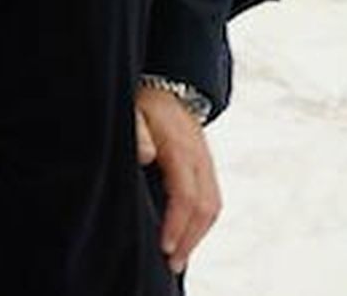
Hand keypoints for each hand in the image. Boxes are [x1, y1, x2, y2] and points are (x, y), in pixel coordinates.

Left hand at [136, 86, 220, 272]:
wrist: (167, 83)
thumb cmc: (143, 100)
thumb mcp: (132, 110)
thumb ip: (137, 132)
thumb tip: (146, 155)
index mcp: (182, 148)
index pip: (186, 195)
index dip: (177, 224)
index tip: (164, 246)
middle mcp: (200, 158)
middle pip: (205, 207)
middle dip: (190, 239)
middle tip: (172, 263)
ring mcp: (206, 162)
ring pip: (213, 206)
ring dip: (199, 235)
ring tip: (179, 257)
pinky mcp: (206, 166)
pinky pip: (212, 199)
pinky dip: (203, 222)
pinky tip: (186, 236)